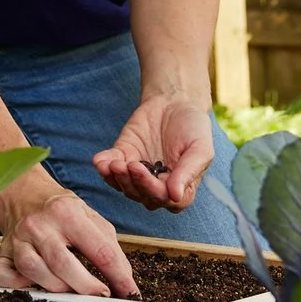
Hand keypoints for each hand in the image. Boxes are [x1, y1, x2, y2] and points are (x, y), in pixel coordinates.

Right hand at [0, 177, 137, 297]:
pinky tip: (31, 287)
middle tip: (101, 296)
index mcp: (68, 213)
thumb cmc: (61, 210)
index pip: (99, 250)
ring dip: (57, 288)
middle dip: (86, 287)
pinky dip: (15, 286)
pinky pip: (0, 275)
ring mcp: (18, 239)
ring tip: (71, 291)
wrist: (24, 194)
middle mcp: (40, 225)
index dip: (118, 276)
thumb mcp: (90, 217)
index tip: (128, 291)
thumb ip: (109, 245)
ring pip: (34, 272)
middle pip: (63, 264)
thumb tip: (124, 278)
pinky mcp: (2, 252)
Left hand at [93, 94, 216, 213]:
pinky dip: (103, 167)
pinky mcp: (123, 158)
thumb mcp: (200, 148)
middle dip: (133, 182)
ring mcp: (138, 174)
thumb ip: (188, 172)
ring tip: (113, 164)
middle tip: (127, 165)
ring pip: (124, 186)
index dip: (152, 190)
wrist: (175, 102)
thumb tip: (175, 196)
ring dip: (116, 178)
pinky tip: (100, 160)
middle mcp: (158, 186)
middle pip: (142, 195)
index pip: (165, 199)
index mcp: (180, 188)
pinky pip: (109, 169)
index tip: (143, 171)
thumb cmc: (193, 127)